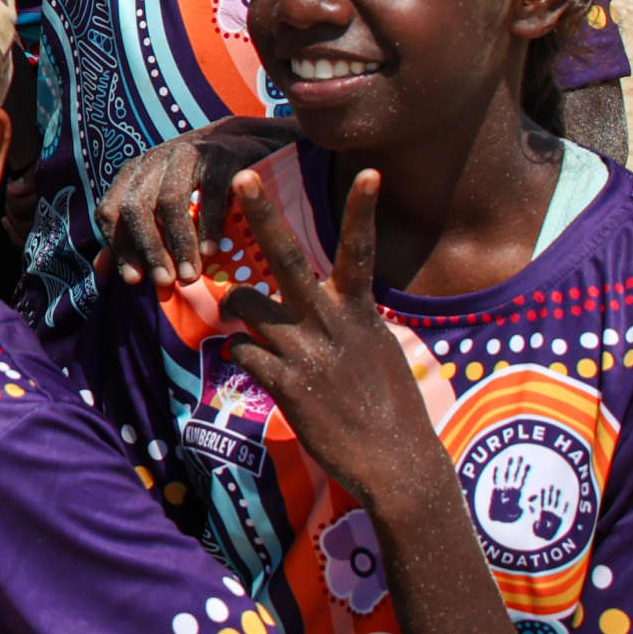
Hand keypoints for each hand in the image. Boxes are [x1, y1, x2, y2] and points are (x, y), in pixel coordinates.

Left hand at [97, 119, 298, 294]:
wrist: (242, 142)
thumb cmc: (195, 180)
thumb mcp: (158, 201)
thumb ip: (131, 233)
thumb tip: (102, 271)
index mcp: (132, 174)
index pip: (110, 211)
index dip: (118, 247)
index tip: (135, 280)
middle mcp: (152, 161)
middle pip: (136, 206)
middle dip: (148, 248)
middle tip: (164, 283)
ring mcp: (185, 153)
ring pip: (170, 200)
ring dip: (179, 243)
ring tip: (190, 276)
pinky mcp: (219, 155)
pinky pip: (210, 191)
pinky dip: (210, 224)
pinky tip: (212, 251)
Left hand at [221, 167, 432, 508]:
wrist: (395, 463)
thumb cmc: (389, 406)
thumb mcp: (377, 349)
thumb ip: (347, 320)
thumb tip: (328, 303)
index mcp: (359, 312)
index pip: (361, 250)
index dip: (364, 210)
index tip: (369, 170)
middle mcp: (331, 324)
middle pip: (287, 258)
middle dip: (263, 214)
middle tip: (242, 175)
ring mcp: (306, 352)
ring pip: (246, 305)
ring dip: (237, 308)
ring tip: (243, 319)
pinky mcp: (286, 385)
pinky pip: (241, 352)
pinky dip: (239, 353)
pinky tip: (249, 364)